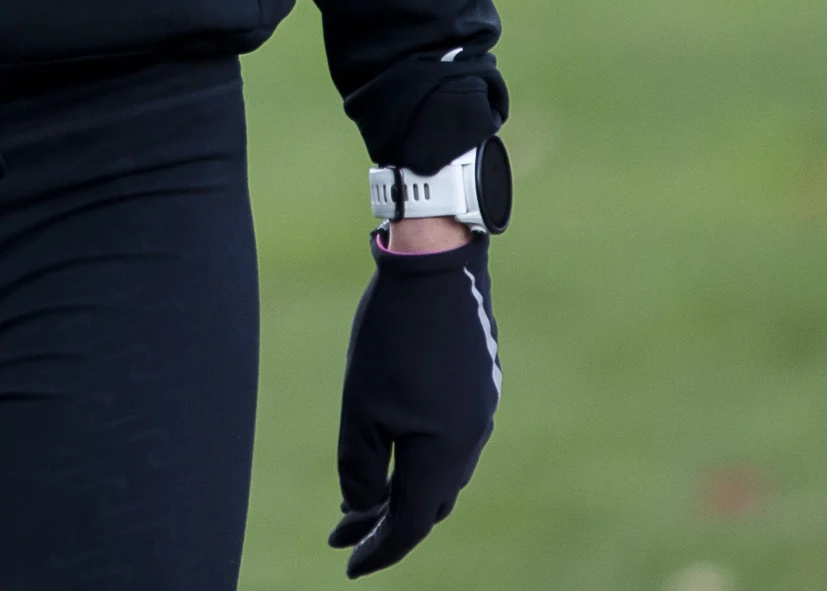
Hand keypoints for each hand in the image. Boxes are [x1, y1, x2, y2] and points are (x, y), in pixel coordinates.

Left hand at [330, 230, 498, 575]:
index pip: (412, 523)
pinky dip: (422, 460)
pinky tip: (398, 452)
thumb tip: (359, 511)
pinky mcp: (478, 388)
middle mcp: (471, 440)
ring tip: (366, 502)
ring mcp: (479, 413)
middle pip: (430, 504)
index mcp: (445, 452)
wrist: (438, 264)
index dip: (379, 550)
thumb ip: (360, 469)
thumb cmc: (393, 336)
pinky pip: (451, 444)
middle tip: (346, 536)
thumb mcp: (362, 408)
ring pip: (442, 474)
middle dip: (387, 524)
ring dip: (405, 491)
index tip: (347, 567)